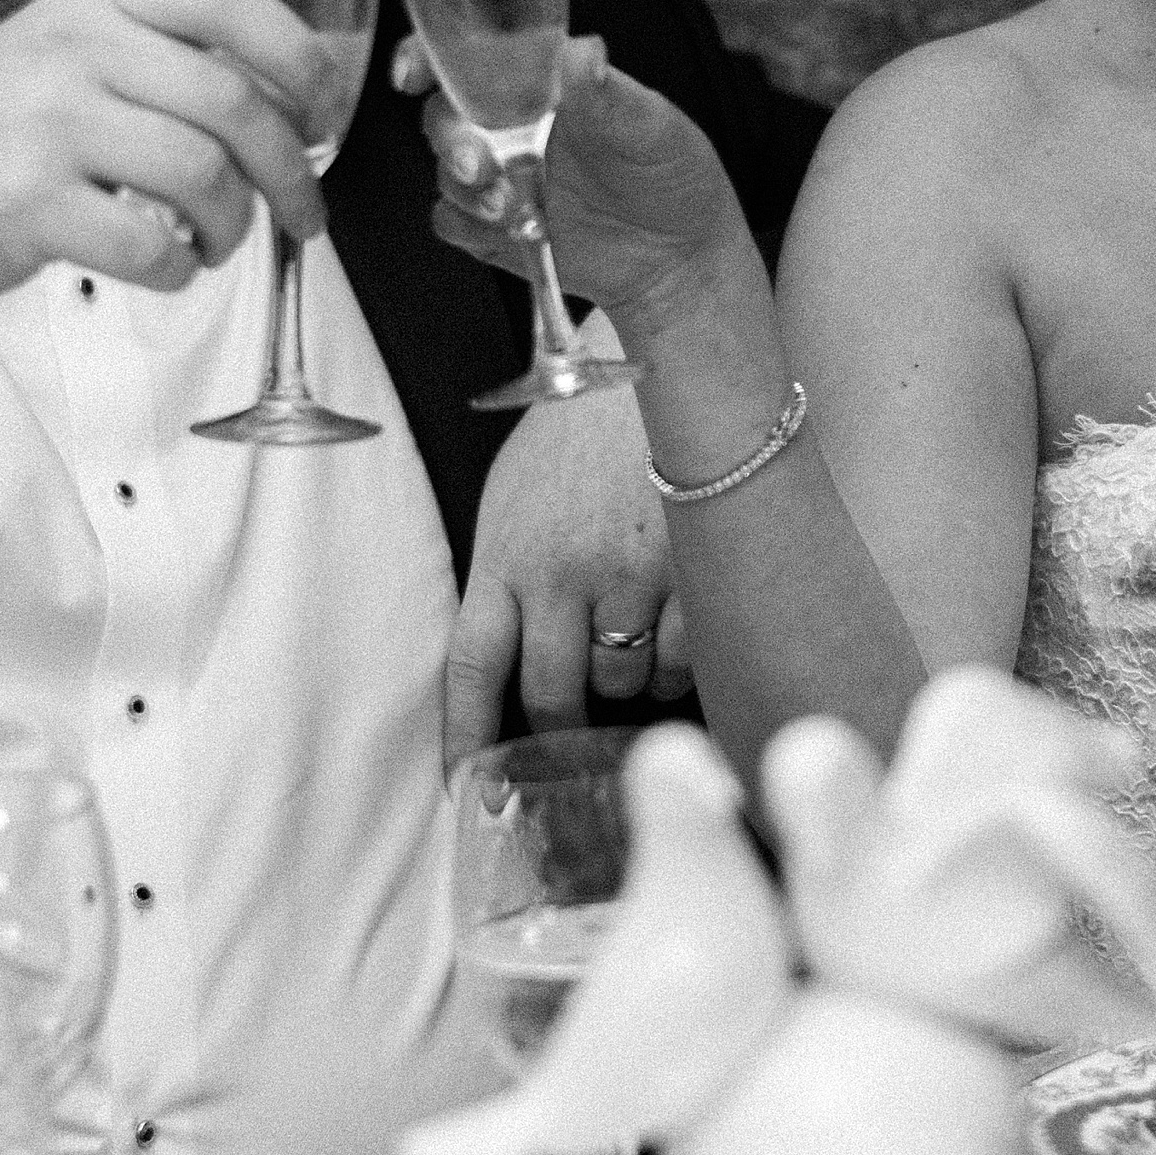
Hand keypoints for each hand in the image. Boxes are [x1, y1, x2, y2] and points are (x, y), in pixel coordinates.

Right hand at [0, 0, 331, 303]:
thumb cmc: (6, 125)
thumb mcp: (78, 56)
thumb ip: (170, 62)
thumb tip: (298, 106)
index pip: (226, 0)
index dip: (300, 55)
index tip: (329, 108)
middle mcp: (75, 47)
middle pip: (233, 101)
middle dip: (291, 170)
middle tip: (304, 209)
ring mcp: (48, 122)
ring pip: (202, 173)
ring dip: (235, 223)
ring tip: (220, 239)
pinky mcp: (27, 203)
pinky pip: (149, 244)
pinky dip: (180, 268)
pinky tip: (167, 264)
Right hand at [405, 36, 753, 332]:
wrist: (678, 258)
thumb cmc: (672, 175)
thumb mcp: (652, 129)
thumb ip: (610, 95)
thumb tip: (581, 53)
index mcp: (544, 84)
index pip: (471, 55)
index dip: (430, 56)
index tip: (414, 72)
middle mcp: (511, 125)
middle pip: (445, 116)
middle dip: (450, 139)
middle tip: (479, 163)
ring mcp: (501, 177)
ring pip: (444, 173)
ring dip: (463, 188)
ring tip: (510, 206)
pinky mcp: (494, 229)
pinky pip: (453, 223)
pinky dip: (469, 228)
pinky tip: (509, 231)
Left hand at [444, 345, 691, 764]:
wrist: (659, 359)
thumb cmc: (581, 432)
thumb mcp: (518, 493)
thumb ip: (509, 575)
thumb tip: (511, 671)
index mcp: (505, 553)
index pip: (470, 671)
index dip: (463, 743)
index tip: (466, 795)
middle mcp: (560, 573)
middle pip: (552, 699)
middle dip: (562, 728)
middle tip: (576, 732)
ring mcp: (628, 575)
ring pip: (621, 685)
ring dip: (625, 683)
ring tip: (632, 632)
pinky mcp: (692, 573)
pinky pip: (680, 663)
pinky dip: (677, 662)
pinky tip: (675, 620)